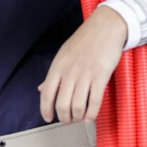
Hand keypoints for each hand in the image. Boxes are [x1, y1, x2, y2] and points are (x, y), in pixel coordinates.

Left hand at [38, 6, 127, 123]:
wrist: (105, 26)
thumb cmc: (84, 40)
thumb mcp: (63, 54)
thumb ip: (53, 74)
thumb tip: (41, 89)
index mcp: (58, 66)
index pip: (47, 94)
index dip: (46, 110)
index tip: (48, 118)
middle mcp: (70, 72)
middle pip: (62, 104)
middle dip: (64, 117)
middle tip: (68, 119)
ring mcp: (86, 74)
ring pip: (78, 106)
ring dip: (78, 117)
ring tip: (79, 117)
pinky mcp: (101, 76)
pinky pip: (95, 102)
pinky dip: (92, 114)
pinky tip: (90, 116)